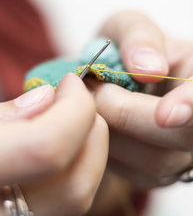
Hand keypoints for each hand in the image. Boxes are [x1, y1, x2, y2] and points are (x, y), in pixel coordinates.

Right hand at [0, 73, 107, 215]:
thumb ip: (2, 116)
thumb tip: (46, 98)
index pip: (48, 149)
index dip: (74, 108)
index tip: (71, 81)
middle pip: (75, 183)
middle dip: (90, 130)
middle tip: (75, 100)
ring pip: (79, 198)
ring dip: (89, 149)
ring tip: (70, 120)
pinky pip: (68, 203)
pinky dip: (78, 168)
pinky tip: (64, 145)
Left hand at [87, 11, 192, 188]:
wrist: (108, 79)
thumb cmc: (122, 50)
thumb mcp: (126, 26)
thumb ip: (140, 36)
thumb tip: (150, 69)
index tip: (166, 114)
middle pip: (185, 136)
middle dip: (130, 117)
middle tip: (96, 92)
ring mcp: (182, 147)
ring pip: (158, 162)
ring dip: (115, 134)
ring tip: (95, 105)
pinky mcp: (159, 170)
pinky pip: (136, 175)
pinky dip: (110, 151)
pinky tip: (100, 125)